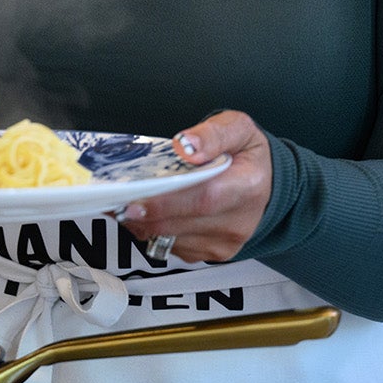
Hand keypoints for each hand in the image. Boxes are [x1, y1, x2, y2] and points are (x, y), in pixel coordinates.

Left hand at [118, 110, 274, 264]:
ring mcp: (225, 243)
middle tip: (113, 200)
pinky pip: (173, 248)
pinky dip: (152, 232)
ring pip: (172, 239)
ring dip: (142, 224)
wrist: (269, 185)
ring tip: (122, 203)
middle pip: (182, 223)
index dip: (166, 203)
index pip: (203, 199)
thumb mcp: (238, 128)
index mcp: (247, 185)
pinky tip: (143, 214)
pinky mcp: (212, 254)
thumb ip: (212, 133)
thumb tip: (187, 146)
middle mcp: (239, 221)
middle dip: (142, 214)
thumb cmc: (248, 155)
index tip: (134, 200)